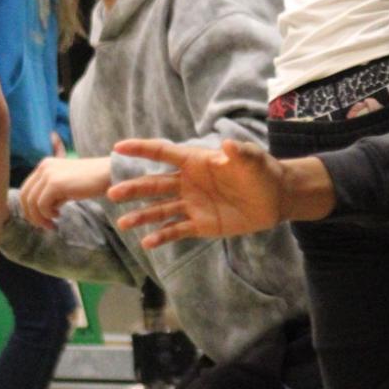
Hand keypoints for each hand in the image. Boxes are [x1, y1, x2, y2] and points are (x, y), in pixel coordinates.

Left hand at [18, 155, 112, 230]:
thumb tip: (38, 211)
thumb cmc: (92, 182)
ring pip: (32, 202)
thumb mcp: (67, 184)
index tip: (42, 219)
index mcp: (45, 165)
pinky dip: (48, 214)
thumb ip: (51, 192)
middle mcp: (44, 166)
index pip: (26, 189)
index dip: (30, 208)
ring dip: (40, 217)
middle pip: (25, 196)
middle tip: (45, 225)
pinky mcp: (55, 183)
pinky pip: (42, 205)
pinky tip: (59, 215)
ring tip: (52, 224)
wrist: (109, 174)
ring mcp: (48, 173)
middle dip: (31, 215)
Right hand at [107, 138, 286, 245]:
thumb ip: (240, 153)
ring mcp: (192, 204)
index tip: (118, 147)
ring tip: (123, 223)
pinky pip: (176, 230)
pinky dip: (161, 236)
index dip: (141, 149)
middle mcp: (188, 182)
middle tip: (112, 193)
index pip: (163, 153)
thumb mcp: (253, 160)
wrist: (276, 198)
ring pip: (160, 209)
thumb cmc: (262, 172)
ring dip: (141, 215)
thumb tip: (226, 146)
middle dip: (133, 188)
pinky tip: (147, 242)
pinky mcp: (200, 224)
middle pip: (154, 184)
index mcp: (196, 162)